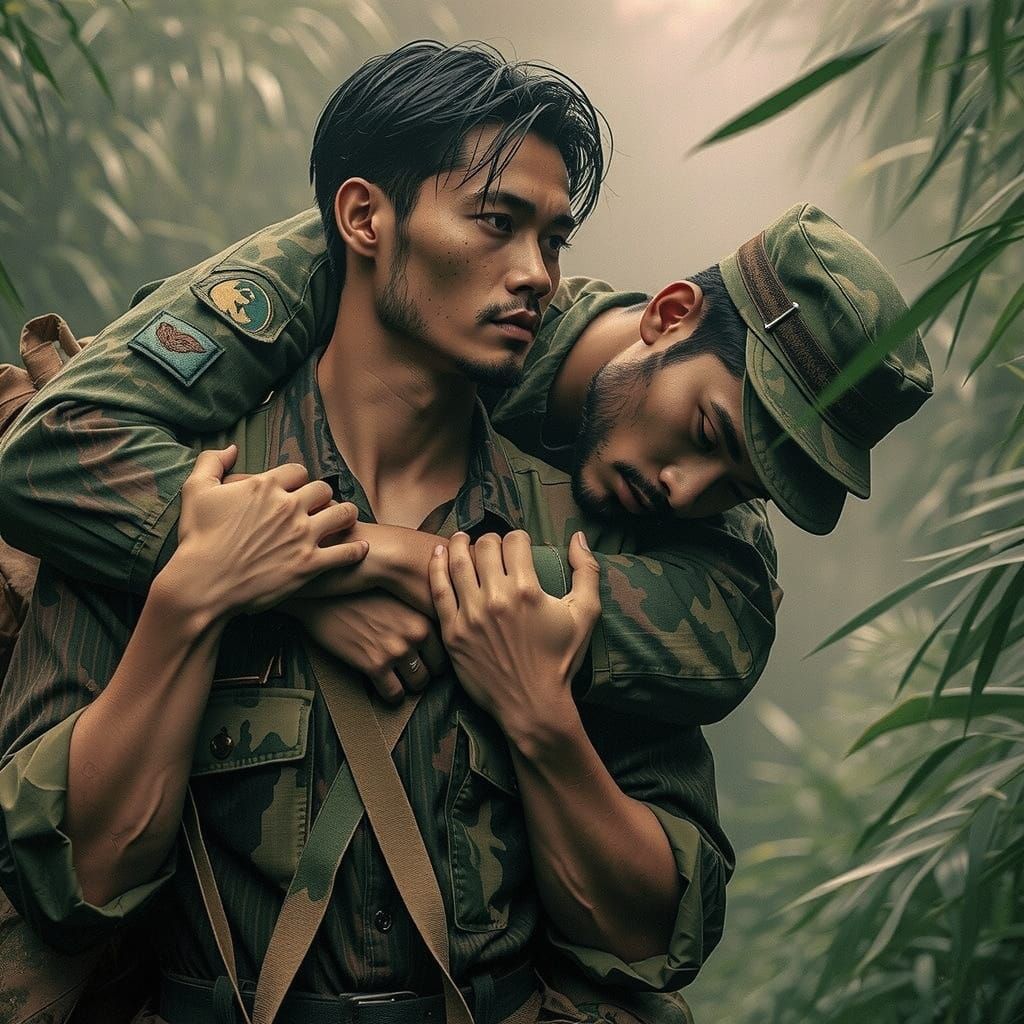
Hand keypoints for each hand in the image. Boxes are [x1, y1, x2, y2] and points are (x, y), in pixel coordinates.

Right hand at [165, 445, 368, 618]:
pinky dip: (356, 549)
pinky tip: (361, 547)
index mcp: (266, 486)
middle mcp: (289, 506)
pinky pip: (345, 551)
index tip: (297, 488)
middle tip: (322, 504)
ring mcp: (302, 535)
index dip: (298, 479)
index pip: (297, 471)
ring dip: (346, 514)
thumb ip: (212, 461)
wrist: (202, 585)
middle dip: (322, 496)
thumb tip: (231, 447)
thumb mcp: (196, 491)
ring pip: (341, 514)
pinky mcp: (310, 564)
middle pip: (322, 490)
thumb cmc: (197, 539)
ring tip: (347, 518)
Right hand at [283, 590, 446, 701]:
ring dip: (410, 684)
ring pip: (418, 684)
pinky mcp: (374, 666)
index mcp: (423, 616)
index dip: (436, 655)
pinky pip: (394, 694)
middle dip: (425, 671)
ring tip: (400, 678)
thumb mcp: (396, 595)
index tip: (427, 657)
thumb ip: (418, 612)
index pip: (446, 647)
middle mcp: (415, 634)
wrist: (323, 597)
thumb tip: (435, 627)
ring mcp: (396, 651)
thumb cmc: (359, 592)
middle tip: (412, 669)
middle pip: (436, 669)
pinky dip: (392, 694)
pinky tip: (385, 685)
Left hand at [429, 530, 600, 736]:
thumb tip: (578, 537)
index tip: (518, 545)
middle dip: (491, 540)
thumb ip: (587, 571)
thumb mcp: (586, 614)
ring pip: (457, 562)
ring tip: (461, 539)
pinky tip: (439, 554)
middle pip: (485, 547)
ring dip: (459, 544)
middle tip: (493, 546)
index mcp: (526, 590)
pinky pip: (438, 590)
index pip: (514, 542)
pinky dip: (436, 567)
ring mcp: (470, 615)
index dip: (518, 538)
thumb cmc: (561, 660)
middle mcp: (495, 598)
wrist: (533, 704)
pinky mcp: (452, 632)